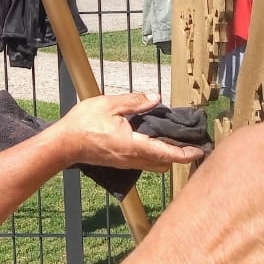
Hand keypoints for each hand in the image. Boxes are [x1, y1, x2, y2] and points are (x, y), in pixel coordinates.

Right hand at [47, 92, 205, 172]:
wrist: (63, 144)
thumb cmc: (84, 123)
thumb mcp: (109, 104)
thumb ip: (135, 102)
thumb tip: (156, 98)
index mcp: (134, 145)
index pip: (167, 153)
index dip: (186, 153)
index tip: (200, 150)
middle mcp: (133, 158)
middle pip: (164, 163)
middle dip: (178, 156)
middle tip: (188, 142)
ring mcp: (125, 163)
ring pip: (154, 165)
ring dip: (166, 156)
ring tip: (173, 140)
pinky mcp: (119, 162)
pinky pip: (143, 162)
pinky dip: (153, 155)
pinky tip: (151, 140)